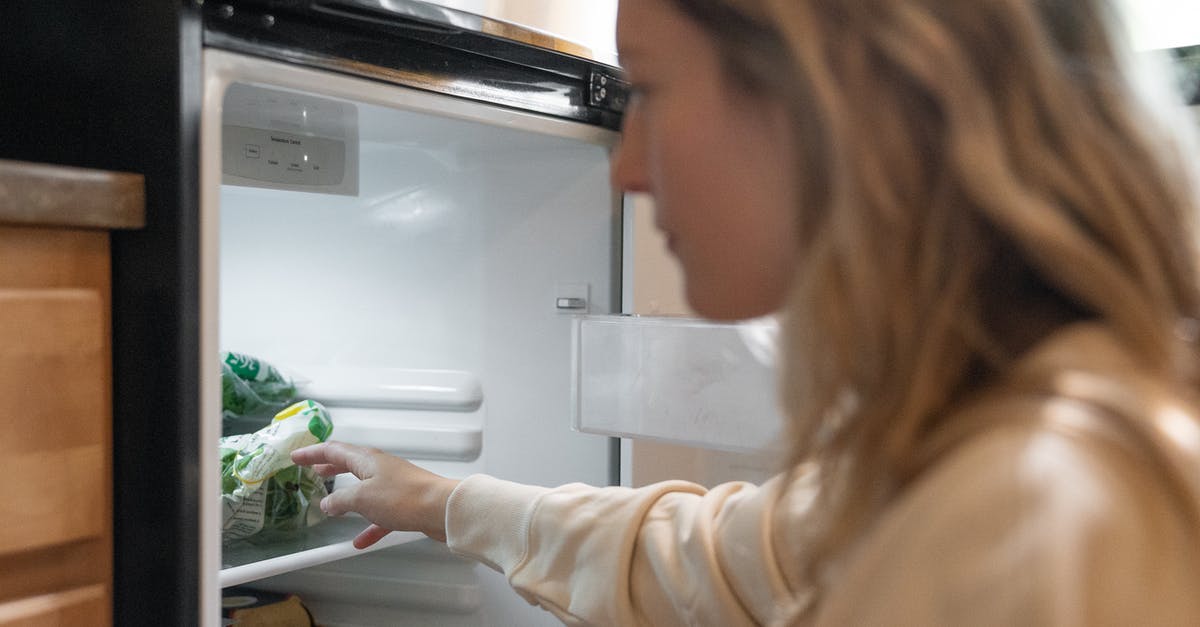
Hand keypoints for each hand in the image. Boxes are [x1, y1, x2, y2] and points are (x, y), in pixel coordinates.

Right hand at [290, 441, 459, 547]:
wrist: (442, 509)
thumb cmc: (404, 497)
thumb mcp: (362, 498)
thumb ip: (340, 501)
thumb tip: (326, 503)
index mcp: (367, 459)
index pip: (333, 450)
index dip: (312, 453)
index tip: (296, 456)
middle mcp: (380, 468)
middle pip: (349, 464)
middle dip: (329, 467)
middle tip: (313, 470)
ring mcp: (393, 484)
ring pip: (363, 488)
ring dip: (346, 495)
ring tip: (331, 503)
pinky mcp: (404, 503)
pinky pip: (380, 514)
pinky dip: (368, 525)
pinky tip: (360, 541)